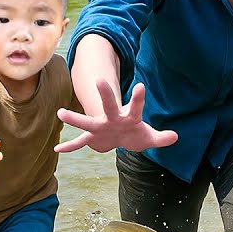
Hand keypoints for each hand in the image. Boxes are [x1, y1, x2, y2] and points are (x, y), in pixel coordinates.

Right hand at [55, 80, 176, 153]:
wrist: (120, 136)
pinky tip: (57, 150)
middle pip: (109, 105)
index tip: (140, 85)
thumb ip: (161, 138)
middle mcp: (112, 119)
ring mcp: (100, 127)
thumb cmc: (135, 133)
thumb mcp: (149, 137)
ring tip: (60, 113)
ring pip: (86, 122)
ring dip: (75, 118)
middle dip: (105, 94)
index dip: (138, 98)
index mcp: (129, 117)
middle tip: (100, 80)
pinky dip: (70, 147)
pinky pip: (80, 144)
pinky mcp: (92, 138)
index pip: (135, 106)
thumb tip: (175, 137)